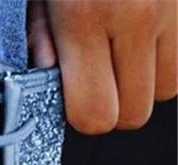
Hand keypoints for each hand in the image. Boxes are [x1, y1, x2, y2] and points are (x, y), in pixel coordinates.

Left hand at [29, 0, 176, 133]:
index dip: (81, 115)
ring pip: (167, 89)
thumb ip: (39, 30)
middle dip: (114, 107)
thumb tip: (45, 70)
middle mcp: (137, 16)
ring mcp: (173, 8)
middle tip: (97, 77)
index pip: (93, 115)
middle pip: (133, 114)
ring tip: (123, 51)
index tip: (71, 97)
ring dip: (145, 82)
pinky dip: (166, 57)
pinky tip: (144, 35)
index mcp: (84, 18)